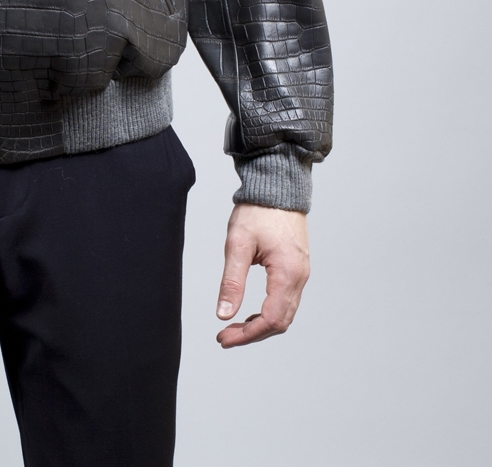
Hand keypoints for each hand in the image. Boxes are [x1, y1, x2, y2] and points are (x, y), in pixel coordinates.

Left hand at [215, 203, 309, 347]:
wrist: (278, 186)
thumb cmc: (258, 210)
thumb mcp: (238, 243)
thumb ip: (232, 281)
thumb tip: (223, 314)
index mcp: (287, 273)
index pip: (270, 320)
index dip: (246, 335)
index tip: (223, 338)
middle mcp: (300, 278)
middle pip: (280, 322)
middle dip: (252, 334)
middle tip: (225, 337)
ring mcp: (301, 274)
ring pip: (284, 314)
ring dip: (260, 325)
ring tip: (234, 327)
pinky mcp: (297, 268)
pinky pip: (286, 301)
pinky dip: (269, 312)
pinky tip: (250, 312)